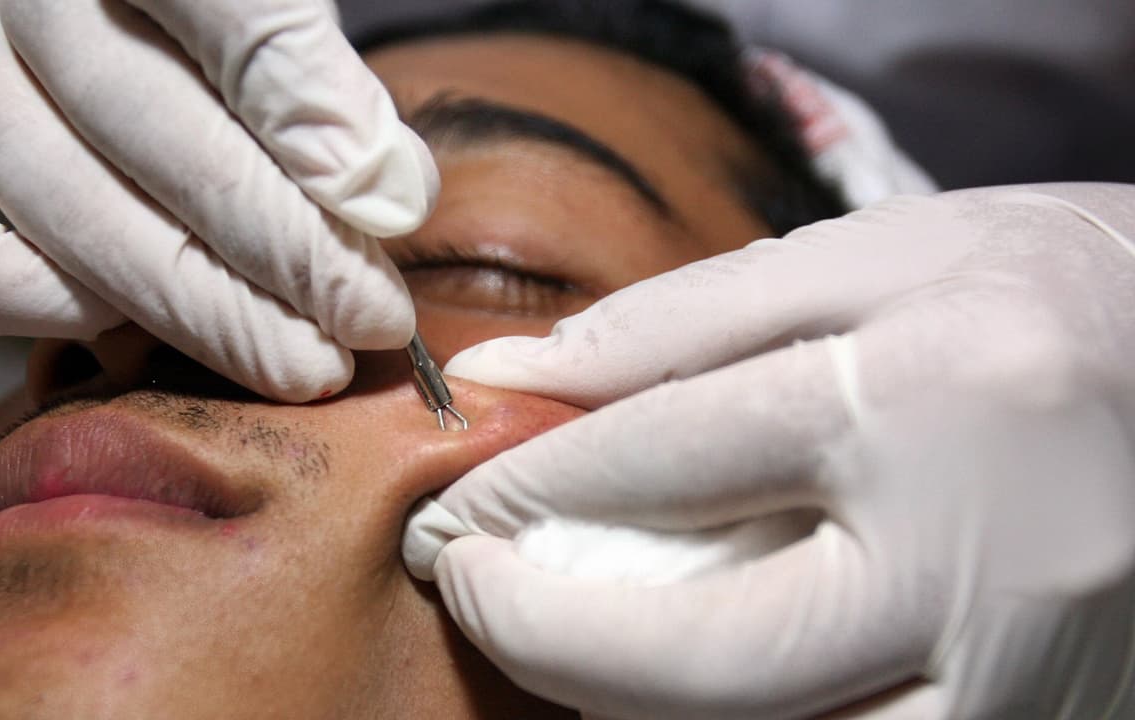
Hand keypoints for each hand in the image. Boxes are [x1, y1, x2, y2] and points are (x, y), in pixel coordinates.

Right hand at [0, 0, 435, 400]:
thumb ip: (307, 62)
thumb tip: (387, 197)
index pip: (229, 9)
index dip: (315, 121)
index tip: (395, 209)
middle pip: (149, 124)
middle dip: (282, 250)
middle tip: (370, 321)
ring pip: (57, 198)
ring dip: (194, 304)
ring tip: (296, 358)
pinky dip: (39, 299)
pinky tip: (134, 323)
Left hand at [404, 185, 1134, 718]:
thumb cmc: (1036, 291)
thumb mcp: (870, 259)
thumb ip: (675, 323)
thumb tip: (510, 380)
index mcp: (937, 396)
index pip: (678, 454)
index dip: (539, 484)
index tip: (463, 503)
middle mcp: (992, 561)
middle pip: (714, 657)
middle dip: (549, 638)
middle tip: (472, 590)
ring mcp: (1033, 677)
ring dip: (632, 711)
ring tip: (564, 640)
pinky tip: (679, 684)